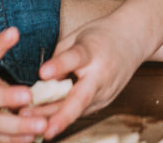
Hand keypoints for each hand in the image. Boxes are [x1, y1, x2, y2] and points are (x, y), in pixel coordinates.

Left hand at [34, 19, 142, 139]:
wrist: (134, 39)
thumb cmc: (102, 35)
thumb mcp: (77, 37)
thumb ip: (59, 58)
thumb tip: (43, 83)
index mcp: (92, 51)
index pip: (75, 58)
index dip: (59, 66)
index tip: (43, 73)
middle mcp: (101, 75)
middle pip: (80, 98)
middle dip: (59, 116)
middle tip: (39, 126)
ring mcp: (105, 92)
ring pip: (77, 110)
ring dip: (54, 119)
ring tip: (28, 124)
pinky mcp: (105, 102)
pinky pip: (81, 110)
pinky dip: (63, 116)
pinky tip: (44, 122)